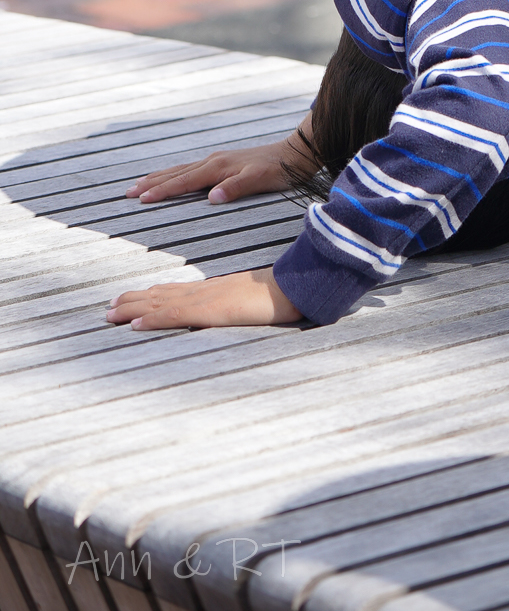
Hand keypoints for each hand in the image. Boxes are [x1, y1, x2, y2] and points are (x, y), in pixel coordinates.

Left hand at [107, 267, 300, 330]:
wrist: (298, 286)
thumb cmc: (283, 294)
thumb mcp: (255, 301)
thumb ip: (240, 304)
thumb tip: (232, 311)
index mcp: (216, 290)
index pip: (176, 292)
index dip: (150, 296)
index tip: (129, 300)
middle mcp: (207, 291)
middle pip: (164, 295)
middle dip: (134, 302)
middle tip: (108, 308)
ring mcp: (208, 299)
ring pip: (163, 303)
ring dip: (135, 309)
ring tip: (111, 314)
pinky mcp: (212, 310)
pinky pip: (177, 315)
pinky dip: (154, 318)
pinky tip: (136, 324)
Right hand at [126, 128, 314, 205]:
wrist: (294, 153)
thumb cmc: (278, 170)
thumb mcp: (259, 180)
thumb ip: (236, 188)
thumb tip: (211, 198)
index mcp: (218, 167)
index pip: (184, 182)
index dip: (162, 191)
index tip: (140, 198)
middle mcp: (213, 161)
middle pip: (176, 173)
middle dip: (151, 183)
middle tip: (127, 192)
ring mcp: (217, 160)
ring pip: (181, 170)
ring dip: (160, 177)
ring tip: (140, 184)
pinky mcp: (223, 162)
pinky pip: (191, 169)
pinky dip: (175, 174)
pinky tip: (173, 177)